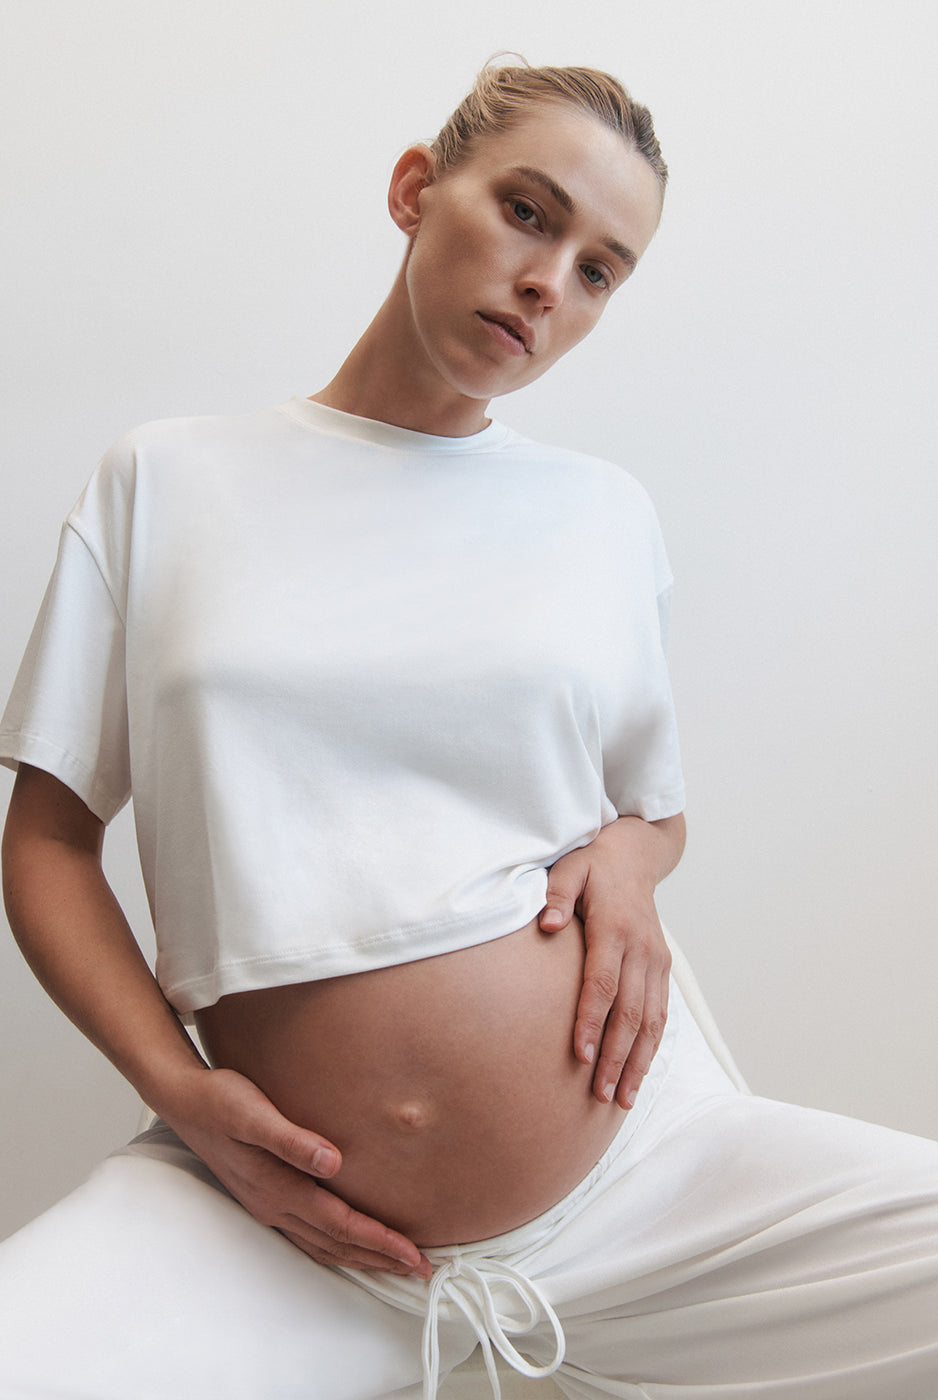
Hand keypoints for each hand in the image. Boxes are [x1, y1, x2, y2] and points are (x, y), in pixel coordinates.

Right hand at [160, 1066, 431, 1277]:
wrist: (183, 1100)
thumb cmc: (220, 1100)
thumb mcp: (253, 1113)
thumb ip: (291, 1139)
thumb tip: (333, 1161)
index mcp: (277, 1188)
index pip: (340, 1224)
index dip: (379, 1241)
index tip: (413, 1254)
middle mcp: (274, 1206)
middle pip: (336, 1244)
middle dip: (379, 1258)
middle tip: (421, 1270)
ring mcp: (267, 1205)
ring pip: (322, 1244)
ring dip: (360, 1256)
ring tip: (394, 1263)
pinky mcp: (264, 1196)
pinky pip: (308, 1234)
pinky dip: (335, 1245)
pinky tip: (346, 1243)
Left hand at [539, 815, 682, 1109]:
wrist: (636, 856)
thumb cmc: (593, 865)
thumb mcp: (570, 869)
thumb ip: (558, 895)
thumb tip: (547, 923)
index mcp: (616, 929)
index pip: (603, 983)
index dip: (593, 1021)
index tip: (580, 1054)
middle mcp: (642, 950)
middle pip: (630, 1012)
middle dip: (616, 1056)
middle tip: (600, 1094)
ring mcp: (656, 961)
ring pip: (651, 1021)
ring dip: (637, 1062)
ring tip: (621, 1099)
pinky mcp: (662, 969)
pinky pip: (660, 1015)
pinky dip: (651, 1048)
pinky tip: (638, 1075)